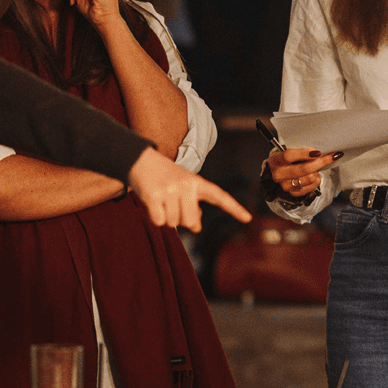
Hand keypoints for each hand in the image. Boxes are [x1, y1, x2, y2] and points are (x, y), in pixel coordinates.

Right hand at [127, 148, 251, 231]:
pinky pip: (159, 221)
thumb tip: (196, 227)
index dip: (234, 209)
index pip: (219, 197)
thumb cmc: (163, 176)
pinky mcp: (154, 195)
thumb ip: (193, 205)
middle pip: (191, 221)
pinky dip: (155, 217)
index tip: (248, 218)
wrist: (140, 159)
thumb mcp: (182, 186)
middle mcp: (187, 185)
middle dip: (180, 220)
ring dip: (165, 217)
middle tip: (171, 205)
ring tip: (161, 200)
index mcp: (197, 182)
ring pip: (173, 222)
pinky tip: (152, 203)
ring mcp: (171, 190)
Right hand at [266, 146, 340, 199]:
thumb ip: (301, 151)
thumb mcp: (289, 151)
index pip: (289, 155)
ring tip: (316, 167)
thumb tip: (321, 150)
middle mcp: (279, 174)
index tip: (318, 151)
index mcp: (276, 160)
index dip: (304, 153)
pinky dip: (316, 181)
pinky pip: (310, 187)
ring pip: (309, 178)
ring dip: (317, 172)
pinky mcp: (292, 193)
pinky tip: (315, 176)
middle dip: (320, 162)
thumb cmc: (288, 159)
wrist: (280, 171)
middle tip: (332, 156)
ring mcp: (285, 185)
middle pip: (303, 168)